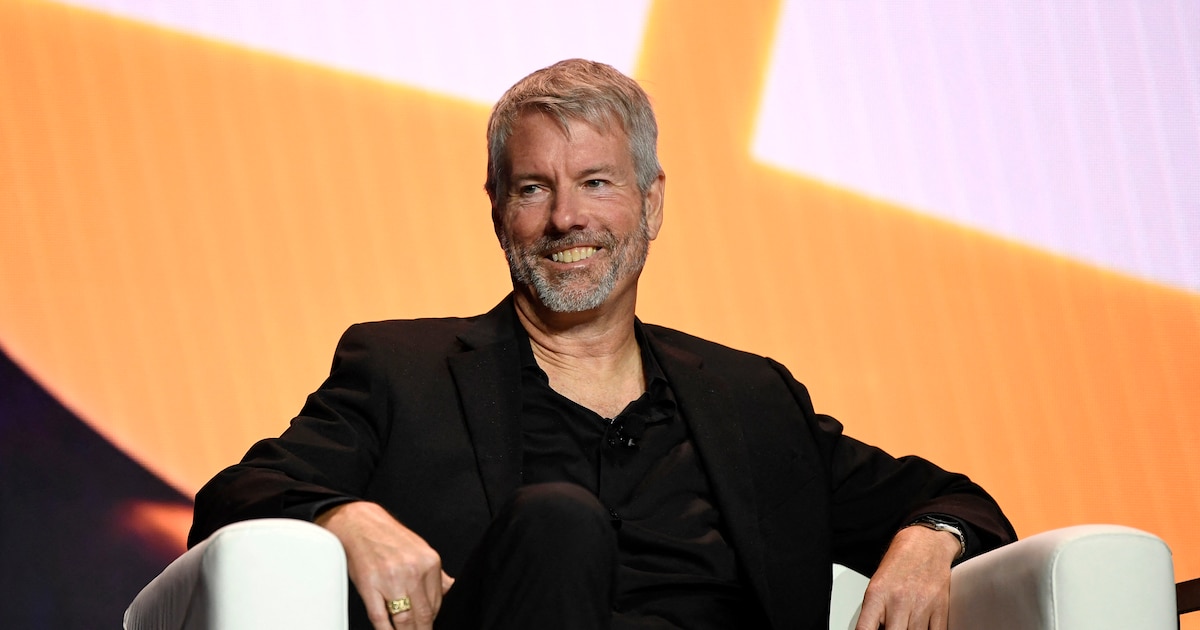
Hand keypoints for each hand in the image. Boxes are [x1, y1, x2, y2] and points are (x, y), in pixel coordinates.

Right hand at [317, 501, 454, 629]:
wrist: (360, 524)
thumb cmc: (388, 538)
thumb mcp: (421, 551)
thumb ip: (435, 575)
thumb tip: (448, 591)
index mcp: (429, 563)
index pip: (437, 603)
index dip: (433, 619)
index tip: (429, 625)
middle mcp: (412, 572)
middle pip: (423, 615)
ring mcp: (391, 581)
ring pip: (404, 620)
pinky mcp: (370, 587)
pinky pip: (380, 618)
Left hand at [854, 525, 959, 629]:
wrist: (926, 544)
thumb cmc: (899, 563)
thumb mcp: (876, 585)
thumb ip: (874, 613)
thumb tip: (873, 629)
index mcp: (877, 595)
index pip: (865, 629)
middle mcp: (898, 601)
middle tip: (892, 626)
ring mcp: (921, 606)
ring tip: (905, 624)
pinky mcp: (940, 609)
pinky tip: (920, 627)